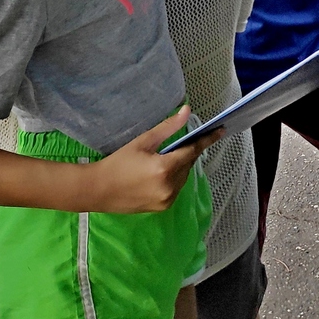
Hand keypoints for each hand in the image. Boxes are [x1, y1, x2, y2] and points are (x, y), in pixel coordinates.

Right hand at [89, 107, 217, 213]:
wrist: (97, 190)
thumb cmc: (118, 162)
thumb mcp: (143, 142)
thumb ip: (168, 128)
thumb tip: (187, 110)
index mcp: (165, 169)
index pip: (193, 151)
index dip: (207, 140)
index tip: (221, 131)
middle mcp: (169, 186)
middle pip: (188, 164)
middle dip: (188, 152)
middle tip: (182, 142)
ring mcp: (166, 200)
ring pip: (183, 177)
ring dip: (181, 166)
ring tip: (166, 158)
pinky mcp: (162, 207)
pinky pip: (176, 188)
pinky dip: (174, 178)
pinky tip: (162, 172)